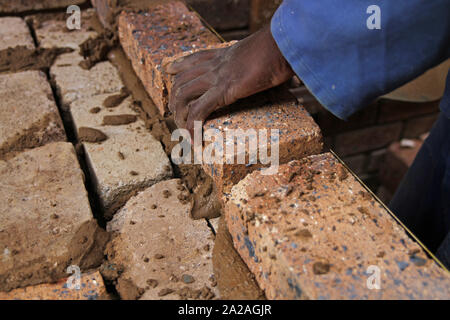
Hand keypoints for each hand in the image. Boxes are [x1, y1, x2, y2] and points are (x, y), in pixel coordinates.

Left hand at [164, 25, 293, 134]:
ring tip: (184, 134)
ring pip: (184, 95)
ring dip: (180, 117)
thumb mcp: (271, 59)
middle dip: (174, 100)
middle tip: (176, 116)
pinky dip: (193, 128)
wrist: (284, 44)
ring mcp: (217, 76)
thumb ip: (272, 69)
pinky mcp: (223, 90)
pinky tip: (195, 142)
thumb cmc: (284, 51)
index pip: (195, 58)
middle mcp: (216, 64)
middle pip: (182, 79)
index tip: (170, 71)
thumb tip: (296, 81)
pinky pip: (199, 111)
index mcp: (226, 54)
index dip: (179, 65)